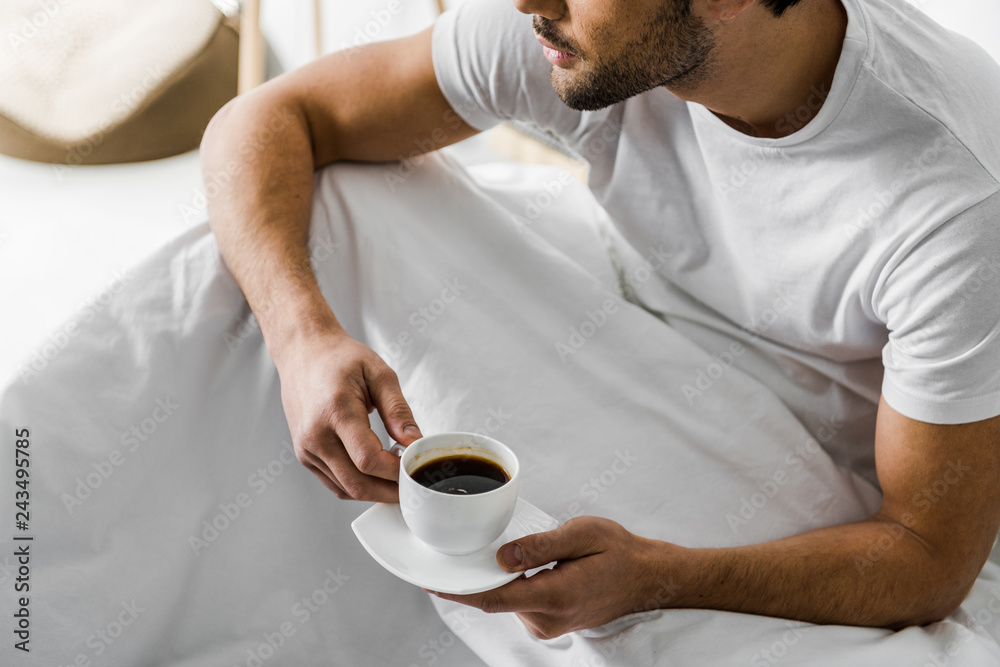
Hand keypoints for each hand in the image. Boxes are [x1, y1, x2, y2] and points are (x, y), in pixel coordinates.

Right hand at [275, 326, 422, 501]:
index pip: (368, 459)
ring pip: (346, 489)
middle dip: (390, 491)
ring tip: (398, 480)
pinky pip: (335, 484)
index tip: (415, 467)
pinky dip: (358, 487)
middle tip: (413, 486)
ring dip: (376, 492)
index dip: (396, 472)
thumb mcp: (379, 373)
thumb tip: (415, 442)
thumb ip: (398, 410)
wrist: (303, 352)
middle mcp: (316, 435)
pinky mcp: (305, 455)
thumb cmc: (339, 358)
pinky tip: (377, 477)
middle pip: (357, 483)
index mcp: (336, 412)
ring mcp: (307, 448)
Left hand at [428, 516, 675, 638]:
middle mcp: (548, 618)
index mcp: (556, 596)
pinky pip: (516, 602)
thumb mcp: (582, 534)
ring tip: (492, 550)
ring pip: (505, 599)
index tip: (431, 579)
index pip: (494, 597)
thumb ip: (541, 545)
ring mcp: (547, 624)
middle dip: (472, 576)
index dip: (459, 590)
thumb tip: (502, 557)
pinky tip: (512, 564)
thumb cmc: (618, 552)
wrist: (645, 578)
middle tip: (454, 548)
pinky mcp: (547, 622)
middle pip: (494, 598)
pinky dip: (507, 584)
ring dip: (492, 579)